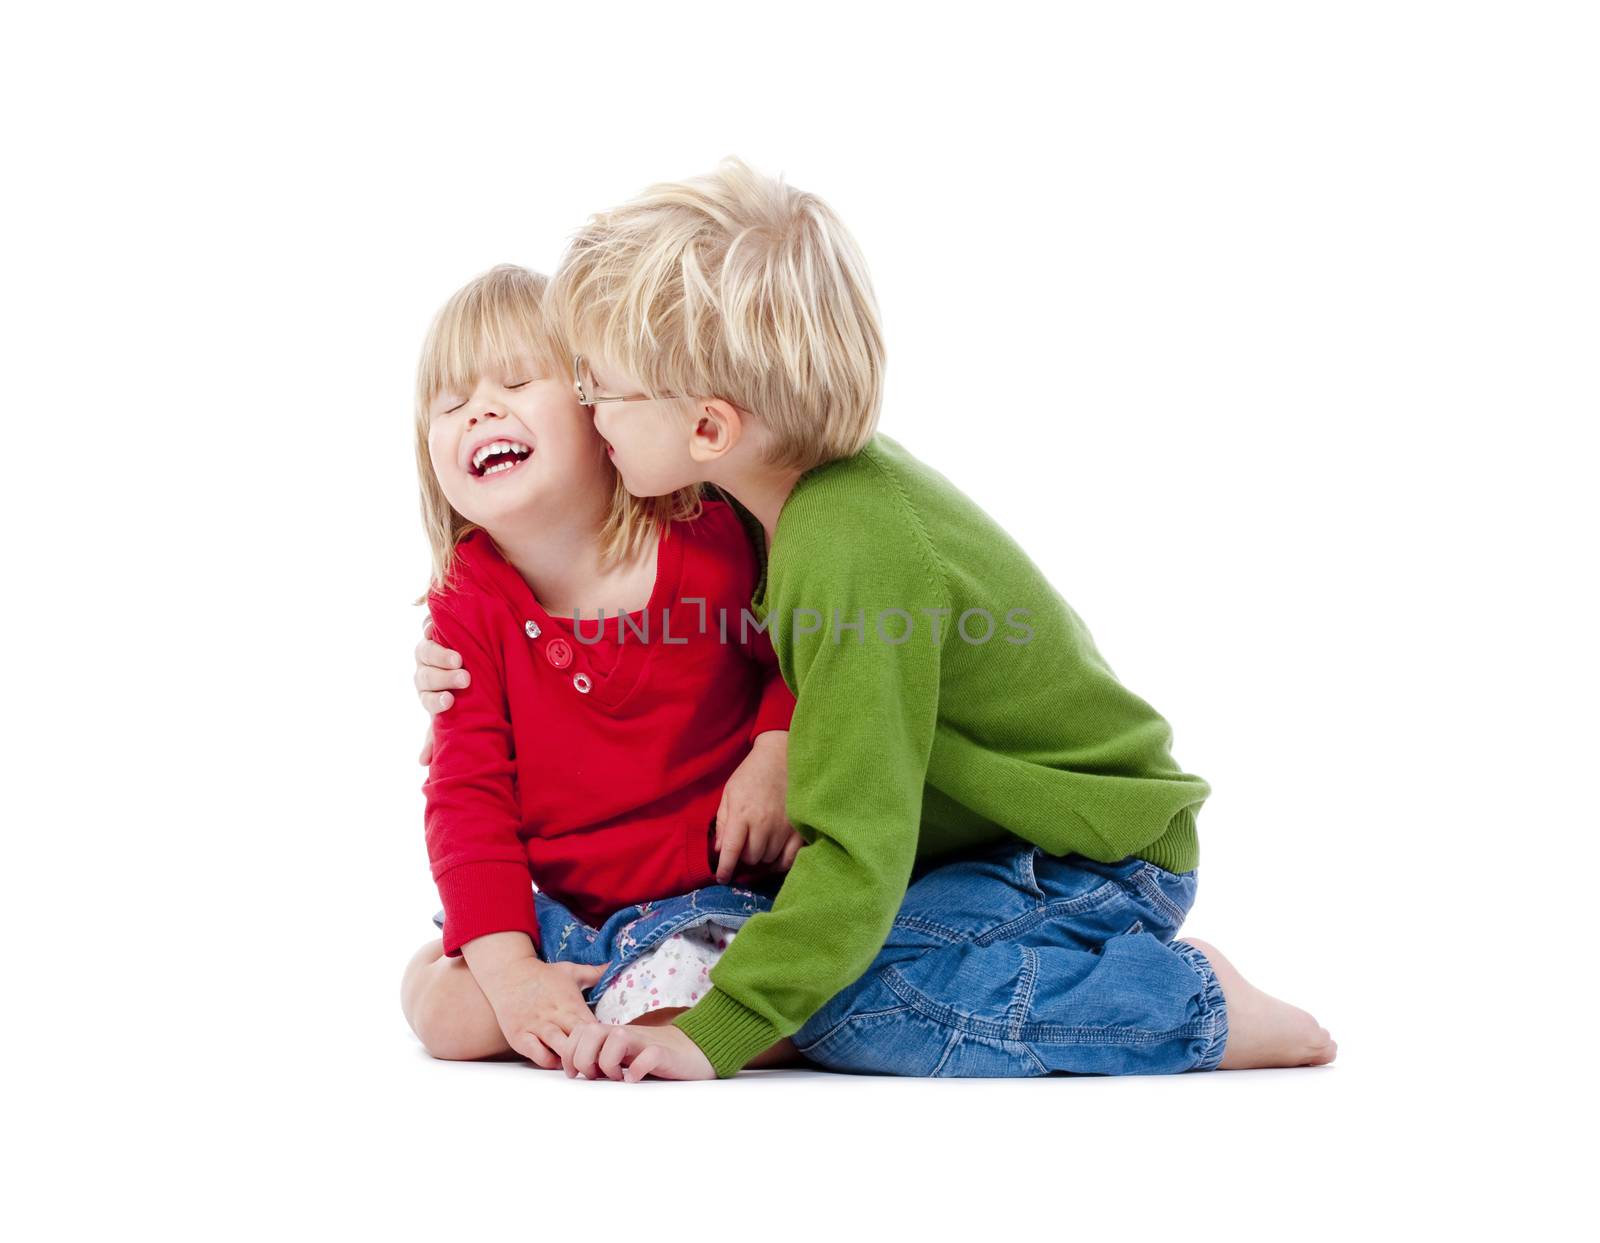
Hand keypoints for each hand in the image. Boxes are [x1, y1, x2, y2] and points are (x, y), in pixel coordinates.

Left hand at [416, 613, 467, 764]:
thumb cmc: (461, 696)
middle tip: (464, 679)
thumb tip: (423, 763)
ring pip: (426, 651)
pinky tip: (440, 628)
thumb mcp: (453, 715)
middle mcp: (425, 672)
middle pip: (426, 676)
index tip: (450, 703)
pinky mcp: (435, 631)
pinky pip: (430, 627)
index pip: (428, 699)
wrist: (464, 662)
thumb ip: (440, 735)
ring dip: (441, 656)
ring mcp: (429, 650)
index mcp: (429, 694)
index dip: (436, 701)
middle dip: (443, 678)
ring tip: (459, 659)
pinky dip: (433, 627)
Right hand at [474, 956, 607, 1069]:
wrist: (508, 972)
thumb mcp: (570, 971)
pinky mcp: (520, 1035)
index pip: (595, 1028)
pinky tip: (554, 1060)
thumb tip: (613, 965)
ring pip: (561, 1050)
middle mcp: (556, 1016)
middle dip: (591, 1055)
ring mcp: (537, 1026)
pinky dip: (548, 1061)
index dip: (604, 1042)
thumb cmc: (542, 975)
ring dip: (571, 1060)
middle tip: (598, 1065)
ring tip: (578, 1066)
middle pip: (582, 1042)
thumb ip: (594, 973)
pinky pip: (538, 1055)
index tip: (608, 1049)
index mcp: (572, 1003)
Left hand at [561, 1020, 717, 1081]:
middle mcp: (626, 1034)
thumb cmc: (653, 1057)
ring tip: (617, 1077)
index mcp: (612, 1034)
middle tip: (596, 1076)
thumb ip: (600, 1057)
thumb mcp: (622, 1055)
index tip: (576, 1074)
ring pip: (615, 1039)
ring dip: (609, 1062)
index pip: (579, 1031)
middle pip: (591, 1032)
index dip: (569, 1053)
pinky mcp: (664, 1054)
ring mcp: (645, 1042)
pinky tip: (636, 1079)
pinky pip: (647, 1057)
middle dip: (584, 1058)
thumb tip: (572, 1073)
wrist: (693, 1050)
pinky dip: (637, 1070)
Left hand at [714, 731, 803, 882]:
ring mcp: (783, 827)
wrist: (781, 756)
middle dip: (743, 857)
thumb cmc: (751, 774)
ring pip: (768, 859)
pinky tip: (774, 856)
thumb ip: (722, 822)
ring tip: (759, 843)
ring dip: (761, 857)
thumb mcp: (729, 793)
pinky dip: (780, 862)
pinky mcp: (799, 828)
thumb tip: (719, 850)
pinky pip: (790, 858)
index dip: (724, 869)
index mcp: (742, 814)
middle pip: (751, 859)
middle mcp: (763, 824)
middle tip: (743, 845)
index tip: (721, 878)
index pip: (731, 851)